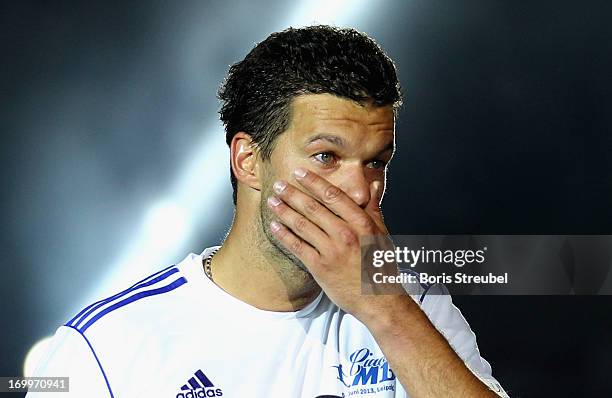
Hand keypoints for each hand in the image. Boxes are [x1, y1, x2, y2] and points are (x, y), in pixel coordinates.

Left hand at [266, 167, 408, 322]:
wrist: (379, 299)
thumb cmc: (381, 265)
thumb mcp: (382, 233)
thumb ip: (373, 207)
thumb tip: (374, 184)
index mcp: (362, 223)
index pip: (334, 196)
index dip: (314, 182)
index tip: (300, 173)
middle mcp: (346, 234)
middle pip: (313, 208)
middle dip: (293, 194)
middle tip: (278, 183)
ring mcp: (331, 251)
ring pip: (302, 225)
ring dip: (284, 211)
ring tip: (272, 201)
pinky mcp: (320, 267)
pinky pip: (298, 246)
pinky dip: (284, 235)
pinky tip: (274, 225)